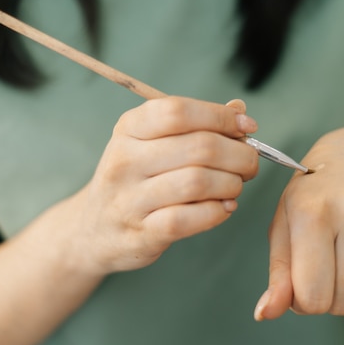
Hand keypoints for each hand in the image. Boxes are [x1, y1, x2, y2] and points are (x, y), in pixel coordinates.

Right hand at [71, 97, 258, 274]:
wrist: (94, 228)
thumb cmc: (135, 179)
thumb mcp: (152, 143)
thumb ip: (196, 125)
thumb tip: (239, 111)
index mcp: (129, 128)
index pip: (179, 111)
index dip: (220, 116)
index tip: (246, 127)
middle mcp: (125, 160)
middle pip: (199, 147)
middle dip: (239, 154)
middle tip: (249, 164)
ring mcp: (129, 199)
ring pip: (198, 182)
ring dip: (231, 184)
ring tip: (235, 186)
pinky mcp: (141, 234)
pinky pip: (190, 219)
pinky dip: (217, 212)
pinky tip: (223, 208)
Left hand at [255, 126, 343, 319]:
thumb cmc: (313, 191)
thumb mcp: (286, 223)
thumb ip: (278, 273)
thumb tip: (265, 314)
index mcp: (313, 213)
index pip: (312, 297)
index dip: (305, 300)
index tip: (304, 281)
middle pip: (343, 300)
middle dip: (330, 295)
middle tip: (326, 265)